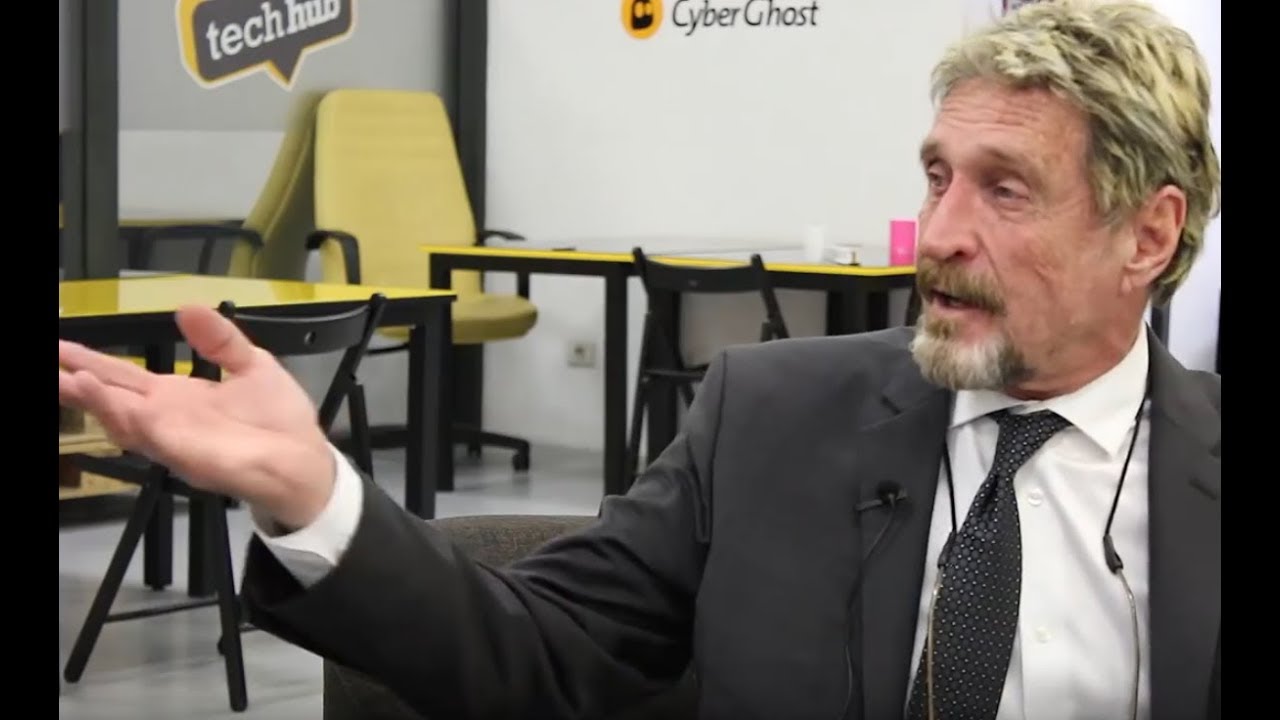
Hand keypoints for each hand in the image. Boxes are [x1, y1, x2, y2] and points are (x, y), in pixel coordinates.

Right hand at [58, 304, 336, 529]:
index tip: (59, 348)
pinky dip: (126, 417)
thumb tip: (187, 306)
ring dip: (94, 398)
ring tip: (69, 376)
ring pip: (120, 417)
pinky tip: (110, 400)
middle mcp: (165, 417)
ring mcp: (172, 437)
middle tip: (51, 361)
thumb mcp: (251, 364)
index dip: (89, 361)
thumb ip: (219, 339)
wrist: (305, 459)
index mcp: (177, 395)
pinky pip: (149, 436)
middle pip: (109, 396)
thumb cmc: (279, 419)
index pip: (123, 375)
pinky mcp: (185, 454)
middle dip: (74, 380)